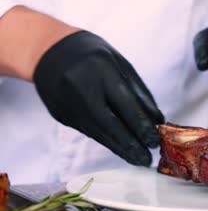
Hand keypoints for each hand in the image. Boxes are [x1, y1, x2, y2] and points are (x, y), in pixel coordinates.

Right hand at [33, 31, 163, 165]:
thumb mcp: (120, 64)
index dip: (141, 126)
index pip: (125, 105)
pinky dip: (107, 142)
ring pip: (99, 133)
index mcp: (100, 71)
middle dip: (131, 145)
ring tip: (137, 159)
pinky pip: (89, 132)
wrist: (47, 51)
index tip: (154, 142)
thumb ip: (139, 92)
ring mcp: (68, 105)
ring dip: (120, 149)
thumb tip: (156, 120)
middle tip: (147, 159)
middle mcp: (82, 90)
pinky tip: (120, 149)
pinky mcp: (61, 116)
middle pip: (110, 125)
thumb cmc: (91, 54)